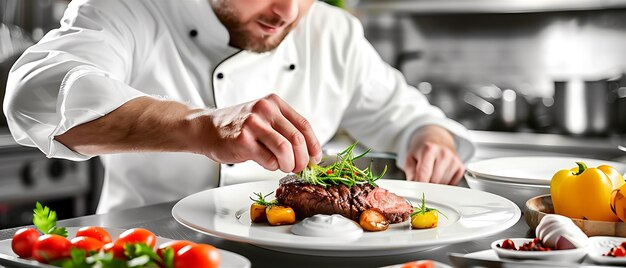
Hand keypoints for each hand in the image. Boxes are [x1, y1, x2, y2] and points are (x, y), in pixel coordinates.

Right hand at [189, 94, 321, 172]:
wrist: (205, 128)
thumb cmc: (236, 126)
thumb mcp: (262, 118)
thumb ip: (283, 129)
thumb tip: (307, 151)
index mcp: (273, 103)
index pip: (303, 125)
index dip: (313, 145)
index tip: (315, 158)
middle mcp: (265, 110)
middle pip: (297, 139)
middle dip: (302, 159)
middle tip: (300, 167)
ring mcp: (253, 125)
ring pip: (285, 149)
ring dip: (289, 164)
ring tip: (284, 167)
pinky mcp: (243, 141)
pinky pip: (268, 159)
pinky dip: (272, 166)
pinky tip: (267, 163)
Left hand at [403, 125, 463, 184]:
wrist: (436, 138)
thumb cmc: (422, 150)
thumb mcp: (410, 158)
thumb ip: (410, 173)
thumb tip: (414, 187)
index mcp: (429, 149)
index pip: (424, 174)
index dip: (419, 185)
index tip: (416, 191)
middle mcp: (443, 153)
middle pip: (434, 181)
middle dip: (426, 184)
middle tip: (422, 177)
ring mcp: (454, 160)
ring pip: (443, 184)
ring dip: (436, 184)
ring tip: (431, 172)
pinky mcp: (461, 166)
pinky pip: (452, 184)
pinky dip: (445, 184)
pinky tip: (440, 174)